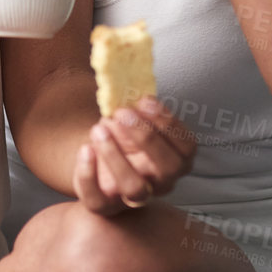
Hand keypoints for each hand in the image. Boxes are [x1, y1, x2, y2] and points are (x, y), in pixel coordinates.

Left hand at [73, 97, 196, 215]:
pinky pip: (98, 200)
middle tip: (122, 113)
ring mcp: (133, 198)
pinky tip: (84, 149)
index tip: (145, 100)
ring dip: (117, 156)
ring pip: (135, 188)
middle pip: (168, 168)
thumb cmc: (121, 134)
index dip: (169, 124)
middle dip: (147, 137)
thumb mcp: (133, 117)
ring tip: (99, 128)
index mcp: (175, 159)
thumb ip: (138, 103)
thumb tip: (131, 65)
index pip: (187, 147)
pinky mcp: (104, 205)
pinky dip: (89, 174)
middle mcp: (160, 182)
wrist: (94, 156)